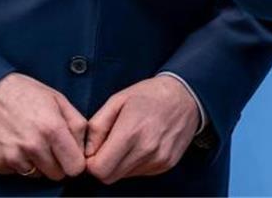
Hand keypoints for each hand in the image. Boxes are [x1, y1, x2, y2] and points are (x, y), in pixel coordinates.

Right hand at [0, 72, 87, 180]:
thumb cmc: (22, 92)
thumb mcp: (57, 99)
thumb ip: (77, 124)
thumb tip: (85, 148)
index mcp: (52, 129)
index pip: (75, 168)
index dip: (74, 161)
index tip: (69, 154)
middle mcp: (33, 146)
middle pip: (57, 175)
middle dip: (56, 163)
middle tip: (47, 144)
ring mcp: (13, 157)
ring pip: (36, 175)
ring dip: (35, 163)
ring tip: (28, 140)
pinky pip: (15, 173)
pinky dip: (16, 162)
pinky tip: (13, 143)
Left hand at [84, 76, 201, 183]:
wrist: (185, 95)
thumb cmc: (149, 94)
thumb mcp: (117, 100)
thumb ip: (96, 127)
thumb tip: (87, 151)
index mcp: (131, 131)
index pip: (99, 169)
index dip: (91, 162)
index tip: (94, 150)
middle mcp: (147, 150)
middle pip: (110, 177)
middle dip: (103, 165)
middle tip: (109, 145)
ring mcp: (159, 159)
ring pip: (124, 176)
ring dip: (120, 164)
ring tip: (128, 141)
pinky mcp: (166, 164)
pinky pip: (140, 173)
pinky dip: (135, 163)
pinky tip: (141, 144)